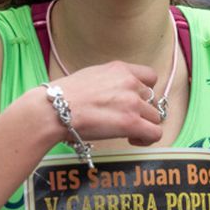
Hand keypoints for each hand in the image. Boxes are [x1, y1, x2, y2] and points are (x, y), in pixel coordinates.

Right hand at [41, 60, 163, 147]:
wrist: (53, 109)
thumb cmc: (64, 96)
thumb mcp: (91, 76)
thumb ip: (110, 82)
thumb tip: (114, 96)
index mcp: (120, 69)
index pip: (150, 77)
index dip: (145, 93)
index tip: (135, 102)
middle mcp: (130, 83)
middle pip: (152, 101)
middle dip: (142, 112)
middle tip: (125, 121)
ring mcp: (132, 102)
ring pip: (155, 118)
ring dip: (143, 126)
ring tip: (126, 133)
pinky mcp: (131, 122)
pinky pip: (155, 133)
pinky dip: (146, 139)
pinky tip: (132, 140)